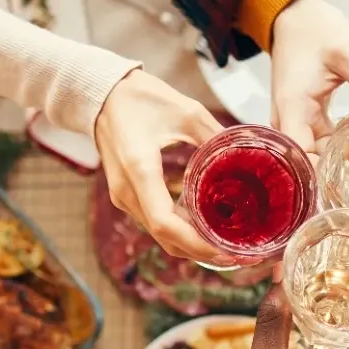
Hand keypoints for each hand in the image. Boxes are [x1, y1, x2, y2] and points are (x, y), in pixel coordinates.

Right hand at [96, 69, 223, 261]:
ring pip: (159, 235)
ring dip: (191, 245)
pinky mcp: (126, 195)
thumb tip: (248, 152)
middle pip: (165, 237)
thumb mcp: (185, 110)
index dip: (196, 243)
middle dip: (201, 252)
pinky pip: (154, 222)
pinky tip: (204, 229)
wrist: (100, 94)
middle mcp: (127, 190)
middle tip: (238, 254)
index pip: (165, 223)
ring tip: (226, 245)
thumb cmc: (138, 98)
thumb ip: (216, 136)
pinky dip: (180, 232)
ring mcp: (123, 196)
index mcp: (139, 169)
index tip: (226, 250)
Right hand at [269, 0, 348, 148]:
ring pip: (324, 152)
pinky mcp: (309, 120)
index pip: (302, 158)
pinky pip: (329, 141)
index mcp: (293, 109)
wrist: (295, 16)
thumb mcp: (345, 50)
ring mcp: (299, 123)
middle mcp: (291, 122)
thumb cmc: (313, 29)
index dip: (326, 174)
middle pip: (315, 161)